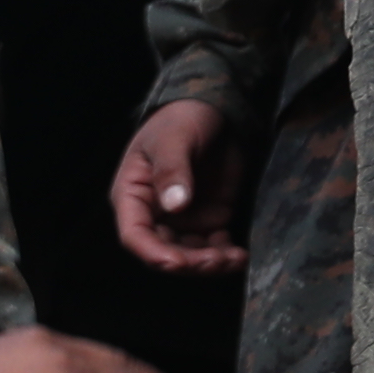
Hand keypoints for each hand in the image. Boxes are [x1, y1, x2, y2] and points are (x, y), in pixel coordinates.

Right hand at [110, 99, 250, 275]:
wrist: (214, 109)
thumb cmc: (182, 118)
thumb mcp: (173, 138)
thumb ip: (172, 170)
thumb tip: (175, 204)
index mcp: (133, 196)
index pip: (135, 235)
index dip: (154, 254)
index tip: (178, 263)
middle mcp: (154, 215)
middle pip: (164, 252)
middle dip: (190, 262)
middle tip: (218, 260)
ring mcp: (182, 220)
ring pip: (190, 255)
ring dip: (211, 263)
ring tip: (235, 258)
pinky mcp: (207, 219)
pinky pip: (213, 246)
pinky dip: (226, 254)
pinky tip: (240, 253)